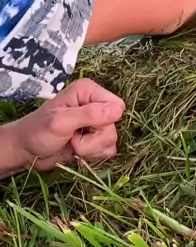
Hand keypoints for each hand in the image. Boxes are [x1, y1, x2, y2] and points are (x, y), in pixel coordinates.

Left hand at [3, 79, 124, 174]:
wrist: (26, 151)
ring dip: (91, 148)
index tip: (83, 127)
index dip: (104, 121)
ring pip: (111, 140)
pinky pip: (107, 150)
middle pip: (114, 125)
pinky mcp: (94, 139)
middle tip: (73, 138)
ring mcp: (96, 123)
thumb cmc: (38, 131)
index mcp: (88, 91)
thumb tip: (119, 110)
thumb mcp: (61, 121)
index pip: (116, 106)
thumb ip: (90, 114)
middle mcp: (95, 104)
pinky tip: (78, 151)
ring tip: (72, 144)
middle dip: (94, 139)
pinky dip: (93, 155)